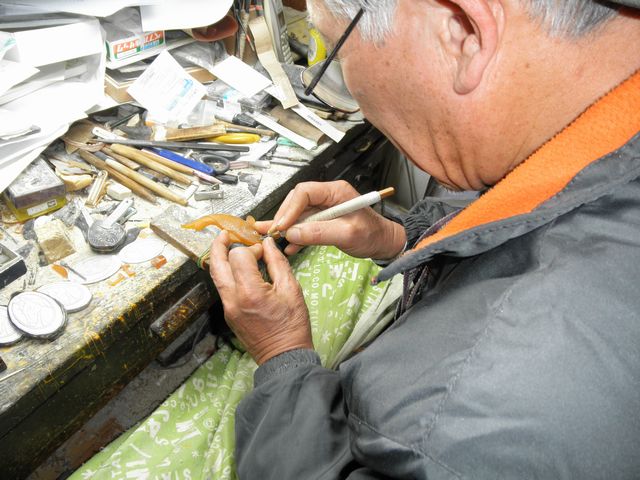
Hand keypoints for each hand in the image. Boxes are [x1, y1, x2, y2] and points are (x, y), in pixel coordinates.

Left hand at [209, 231, 312, 364]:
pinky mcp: (229, 314)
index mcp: (250, 292)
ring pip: (216, 277)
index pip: (238, 256)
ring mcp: (228, 308)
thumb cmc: (292, 327)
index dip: (251, 249)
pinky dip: (228, 274)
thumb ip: (277, 263)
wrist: (284, 357)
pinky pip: (223, 288)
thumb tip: (268, 245)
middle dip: (219, 246)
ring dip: (220, 260)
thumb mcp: (291, 290)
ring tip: (228, 248)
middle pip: (216, 264)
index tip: (263, 252)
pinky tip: (239, 271)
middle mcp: (233, 300)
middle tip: (225, 234)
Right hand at [255, 180, 405, 258]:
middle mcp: (327, 197)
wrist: (383, 243)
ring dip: (285, 227)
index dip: (289, 208)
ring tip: (271, 238)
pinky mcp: (323, 221)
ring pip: (297, 215)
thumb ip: (319, 233)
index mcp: (335, 192)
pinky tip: (288, 246)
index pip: (304, 192)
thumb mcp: (348, 234)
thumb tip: (293, 233)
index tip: (282, 226)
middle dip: (283, 217)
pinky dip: (295, 236)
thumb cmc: (373, 234)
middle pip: (296, 202)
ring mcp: (324, 209)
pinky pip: (303, 226)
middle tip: (273, 233)